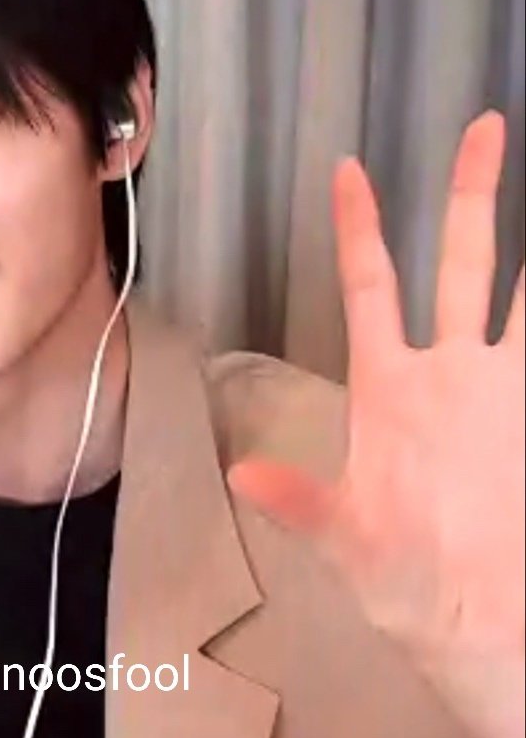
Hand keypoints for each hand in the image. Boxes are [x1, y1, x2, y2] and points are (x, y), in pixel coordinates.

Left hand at [227, 111, 524, 737]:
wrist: (461, 614)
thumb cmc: (394, 575)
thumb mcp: (342, 535)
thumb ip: (300, 502)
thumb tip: (240, 479)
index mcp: (385, 382)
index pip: (371, 285)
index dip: (360, 228)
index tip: (346, 168)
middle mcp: (443, 370)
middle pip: (460, 262)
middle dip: (470, 196)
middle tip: (482, 124)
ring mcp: (497, 387)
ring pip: (523, 290)